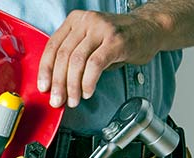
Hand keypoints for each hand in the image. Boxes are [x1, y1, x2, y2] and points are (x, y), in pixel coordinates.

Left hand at [37, 10, 162, 107]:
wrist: (150, 29)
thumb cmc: (117, 40)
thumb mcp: (89, 43)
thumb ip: (73, 57)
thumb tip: (55, 85)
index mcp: (74, 21)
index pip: (52, 47)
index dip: (45, 70)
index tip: (43, 88)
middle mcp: (86, 21)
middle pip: (63, 56)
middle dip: (58, 83)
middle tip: (57, 100)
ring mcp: (101, 29)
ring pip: (77, 61)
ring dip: (72, 86)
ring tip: (73, 101)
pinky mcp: (116, 40)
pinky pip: (95, 64)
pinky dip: (88, 82)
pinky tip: (87, 92)